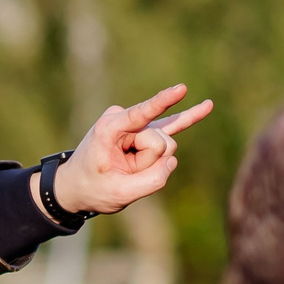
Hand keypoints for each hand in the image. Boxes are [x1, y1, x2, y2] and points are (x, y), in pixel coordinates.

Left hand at [46, 83, 214, 216]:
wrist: (77, 185)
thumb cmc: (93, 189)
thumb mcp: (120, 194)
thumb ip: (152, 180)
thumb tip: (172, 161)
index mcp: (109, 129)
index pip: (141, 114)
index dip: (162, 102)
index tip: (181, 89)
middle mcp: (122, 118)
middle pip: (160, 142)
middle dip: (148, 164)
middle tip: (123, 171)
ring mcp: (134, 123)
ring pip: (165, 146)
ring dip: (150, 165)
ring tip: (127, 168)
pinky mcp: (144, 130)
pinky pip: (172, 124)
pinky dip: (188, 117)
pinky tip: (206, 106)